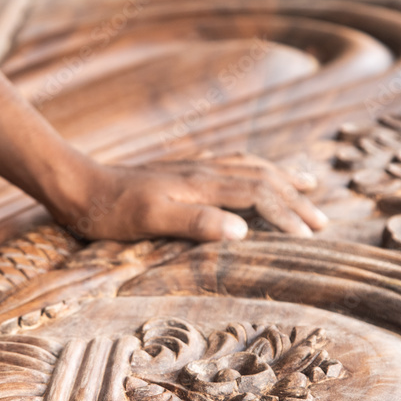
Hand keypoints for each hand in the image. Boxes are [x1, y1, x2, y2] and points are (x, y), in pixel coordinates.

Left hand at [58, 153, 327, 240]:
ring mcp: (192, 169)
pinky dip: (254, 169)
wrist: (76, 185)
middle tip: (323, 221)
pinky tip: (252, 172)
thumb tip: (243, 231)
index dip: (288, 213)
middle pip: (262, 177)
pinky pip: (231, 165)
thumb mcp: (149, 220)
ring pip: (250, 167)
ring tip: (308, 183)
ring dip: (282, 177)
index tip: (311, 235)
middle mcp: (203, 171)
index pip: (259, 194)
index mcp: (201, 184)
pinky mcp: (180, 172)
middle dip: (295, 198)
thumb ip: (195, 222)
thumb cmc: (109, 211)